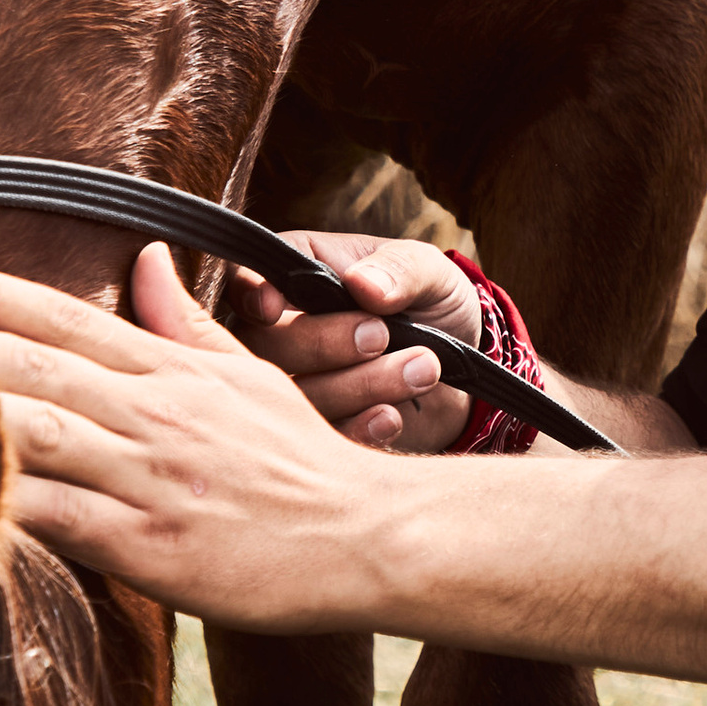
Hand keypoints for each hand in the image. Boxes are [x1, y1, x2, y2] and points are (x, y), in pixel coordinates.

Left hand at [0, 243, 398, 622]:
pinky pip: (57, 521)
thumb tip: (141, 257)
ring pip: (36, 436)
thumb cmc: (303, 463)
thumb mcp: (250, 374)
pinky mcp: (149, 546)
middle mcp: (155, 415)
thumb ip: (184, 322)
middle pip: (37, 369)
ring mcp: (150, 480)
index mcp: (174, 373)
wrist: (367, 538)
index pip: (73, 320)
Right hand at [225, 229, 479, 454]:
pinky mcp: (321, 430)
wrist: (460, 372)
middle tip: (381, 335)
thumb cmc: (431, 305)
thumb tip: (363, 284)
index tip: (273, 308)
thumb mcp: (430, 272)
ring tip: (423, 367)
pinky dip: (358, 428)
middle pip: (263, 344)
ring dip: (360, 384)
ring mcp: (298, 385)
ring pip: (295, 395)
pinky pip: (322, 436)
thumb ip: (401, 269)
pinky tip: (392, 415)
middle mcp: (282, 330)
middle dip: (322, 343)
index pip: (247, 280)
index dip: (251, 296)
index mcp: (295, 274)